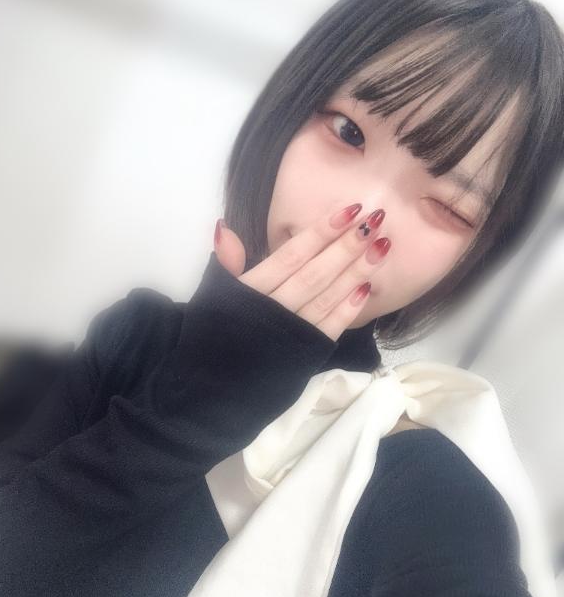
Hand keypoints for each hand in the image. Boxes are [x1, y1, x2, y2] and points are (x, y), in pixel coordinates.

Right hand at [213, 203, 390, 341]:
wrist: (214, 386)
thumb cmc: (215, 334)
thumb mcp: (214, 296)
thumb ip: (226, 263)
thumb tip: (225, 228)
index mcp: (250, 291)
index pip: (291, 256)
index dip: (321, 233)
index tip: (348, 211)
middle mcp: (273, 310)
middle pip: (314, 274)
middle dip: (346, 247)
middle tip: (375, 220)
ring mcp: (291, 334)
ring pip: (327, 298)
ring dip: (355, 273)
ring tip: (382, 248)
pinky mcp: (304, 355)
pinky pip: (329, 330)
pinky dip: (348, 311)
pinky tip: (367, 290)